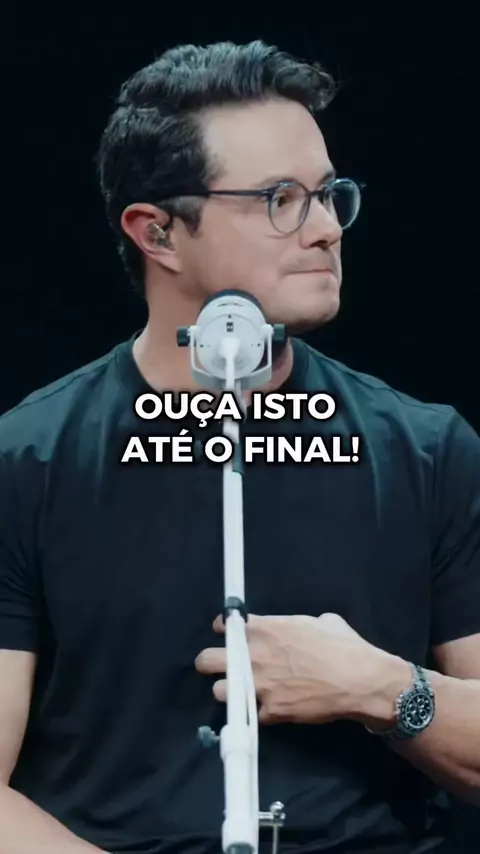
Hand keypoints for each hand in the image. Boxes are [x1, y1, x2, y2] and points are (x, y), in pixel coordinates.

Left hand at [195, 612, 410, 725]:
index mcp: (264, 628)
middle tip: (224, 666)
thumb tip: (298, 630)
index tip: (230, 636)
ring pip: (220, 692)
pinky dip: (260, 713)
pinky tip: (272, 709)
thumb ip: (296, 625)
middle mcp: (253, 656)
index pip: (224, 625)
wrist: (360, 680)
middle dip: (211, 662)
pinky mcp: (271, 712)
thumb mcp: (320, 622)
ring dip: (230, 691)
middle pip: (207, 660)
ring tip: (243, 692)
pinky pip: (252, 714)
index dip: (225, 631)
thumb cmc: (344, 645)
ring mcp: (259, 686)